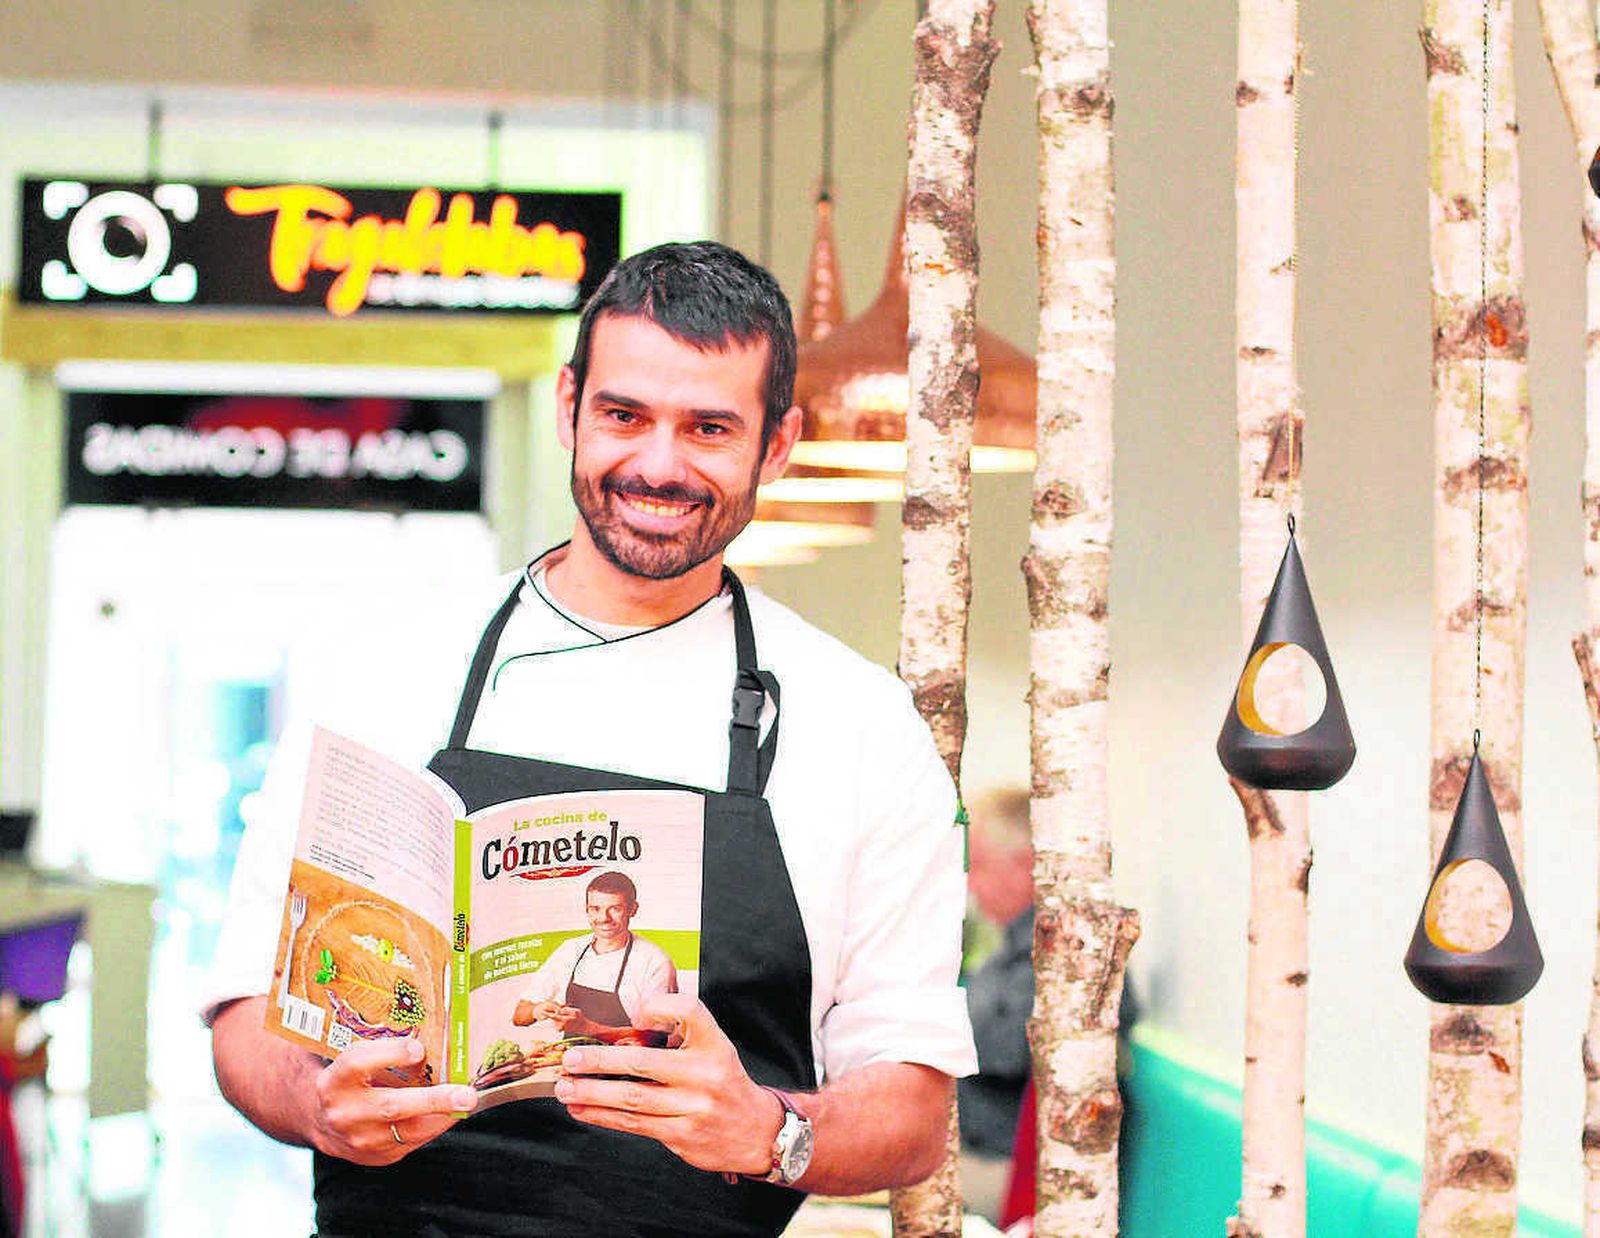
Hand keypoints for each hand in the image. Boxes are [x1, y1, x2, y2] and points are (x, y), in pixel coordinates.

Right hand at [308, 1037, 477, 1165]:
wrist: (319, 1121)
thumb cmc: (347, 1080)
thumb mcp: (353, 1060)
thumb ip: (380, 1050)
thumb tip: (431, 1026)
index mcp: (335, 1081)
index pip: (357, 1064)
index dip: (388, 1054)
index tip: (418, 1048)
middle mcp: (344, 1113)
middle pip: (390, 1106)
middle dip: (433, 1100)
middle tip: (466, 1094)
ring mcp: (360, 1140)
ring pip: (408, 1130)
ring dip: (444, 1115)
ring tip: (468, 1101)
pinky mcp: (378, 1156)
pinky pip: (413, 1142)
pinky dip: (437, 1125)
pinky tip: (453, 1112)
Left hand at [553, 994, 785, 1176]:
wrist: (758, 1132)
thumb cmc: (725, 1083)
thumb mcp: (715, 1049)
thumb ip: (682, 1033)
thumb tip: (628, 1020)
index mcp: (714, 1044)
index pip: (691, 1011)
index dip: (662, 1005)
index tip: (636, 1009)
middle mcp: (706, 1074)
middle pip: (643, 1062)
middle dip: (600, 1061)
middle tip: (571, 1059)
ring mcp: (694, 1107)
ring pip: (632, 1098)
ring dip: (592, 1093)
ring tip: (565, 1088)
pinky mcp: (682, 1135)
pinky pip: (635, 1124)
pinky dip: (604, 1116)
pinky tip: (583, 1109)